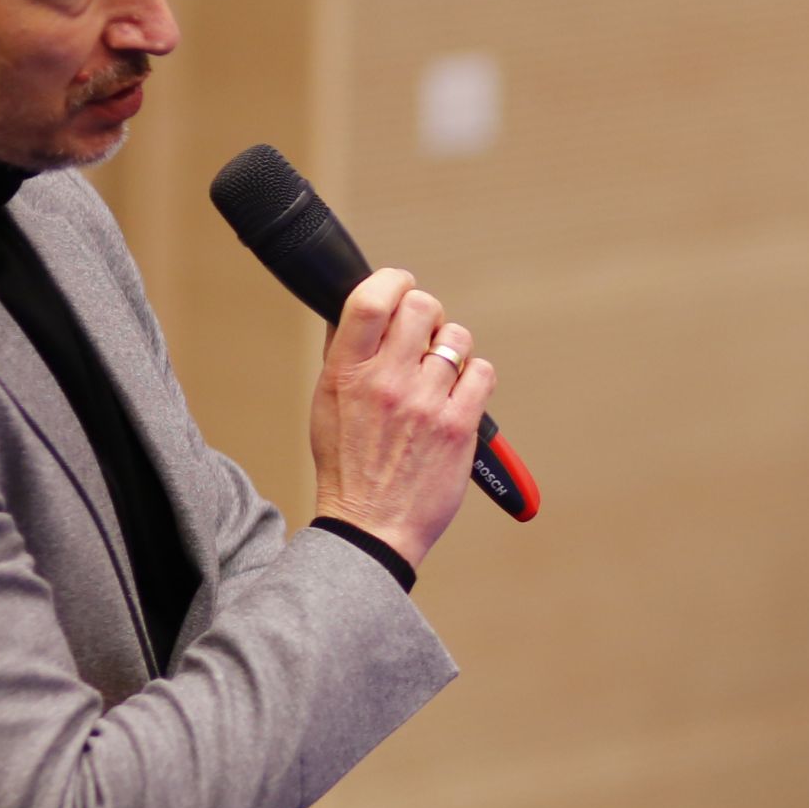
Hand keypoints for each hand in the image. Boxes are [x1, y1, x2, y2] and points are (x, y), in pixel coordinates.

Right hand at [307, 267, 498, 572]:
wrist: (370, 527)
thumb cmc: (347, 467)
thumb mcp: (326, 403)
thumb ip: (342, 353)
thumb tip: (354, 308)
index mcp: (346, 372)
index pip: (371, 298)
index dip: (393, 280)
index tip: (400, 286)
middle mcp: (385, 381)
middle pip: (421, 307)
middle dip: (426, 313)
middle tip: (423, 335)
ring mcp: (425, 403)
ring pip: (457, 338)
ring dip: (451, 348)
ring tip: (439, 373)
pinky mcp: (459, 425)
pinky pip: (482, 372)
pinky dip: (475, 377)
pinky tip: (459, 394)